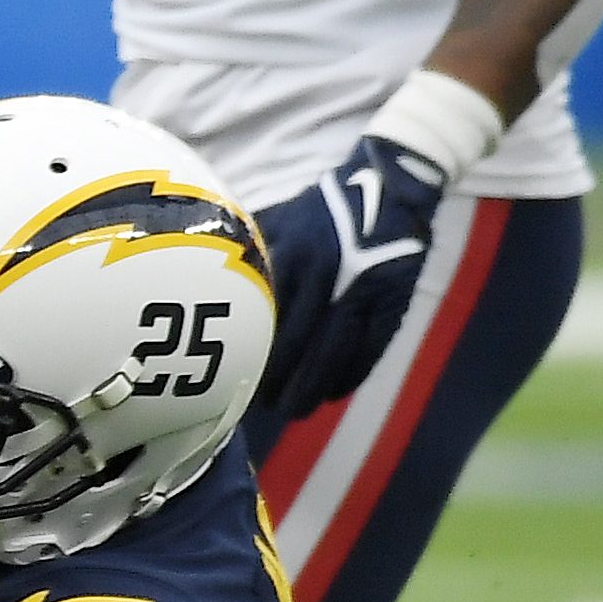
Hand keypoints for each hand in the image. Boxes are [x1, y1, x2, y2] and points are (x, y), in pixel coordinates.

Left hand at [252, 136, 446, 420]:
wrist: (390, 191)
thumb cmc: (321, 210)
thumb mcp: (280, 221)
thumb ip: (252, 254)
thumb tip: (209, 283)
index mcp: (293, 254)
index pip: (267, 315)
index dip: (251, 351)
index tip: (233, 376)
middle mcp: (327, 275)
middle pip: (298, 341)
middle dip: (279, 379)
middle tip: (263, 405)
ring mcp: (364, 292)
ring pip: (335, 352)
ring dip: (313, 387)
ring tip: (295, 409)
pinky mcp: (393, 303)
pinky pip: (371, 350)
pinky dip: (351, 376)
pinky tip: (333, 394)